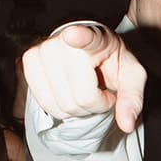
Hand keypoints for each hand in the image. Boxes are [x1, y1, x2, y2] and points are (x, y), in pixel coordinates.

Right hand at [23, 24, 146, 131]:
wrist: (87, 47)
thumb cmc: (111, 60)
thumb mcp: (131, 75)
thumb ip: (132, 98)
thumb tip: (127, 125)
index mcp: (95, 38)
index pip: (84, 37)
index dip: (78, 37)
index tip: (72, 35)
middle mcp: (63, 42)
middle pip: (80, 97)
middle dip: (95, 105)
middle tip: (100, 92)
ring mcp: (42, 50)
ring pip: (61, 105)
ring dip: (78, 109)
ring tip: (86, 92)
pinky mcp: (29, 61)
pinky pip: (44, 103)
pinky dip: (59, 109)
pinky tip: (69, 95)